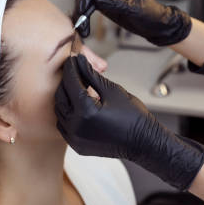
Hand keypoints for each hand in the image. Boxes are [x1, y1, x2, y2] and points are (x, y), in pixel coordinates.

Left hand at [54, 54, 203, 190]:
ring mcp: (75, 138)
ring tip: (76, 86)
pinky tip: (76, 104)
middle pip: (61, 97)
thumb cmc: (134, 117)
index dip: (71, 68)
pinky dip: (67, 113)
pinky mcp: (77, 145)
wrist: (144, 142)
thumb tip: (81, 61)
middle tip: (74, 70)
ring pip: (60, 111)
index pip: (71, 83)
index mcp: (86, 111)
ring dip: (65, 97)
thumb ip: (92, 76)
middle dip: (66, 81)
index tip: (72, 59)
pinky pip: (64, 125)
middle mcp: (76, 127)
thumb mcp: (113, 91)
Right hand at [73, 0, 191, 45]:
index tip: (85, 5)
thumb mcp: (134, 9)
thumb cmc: (151, 14)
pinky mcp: (105, 8)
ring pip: (87, 1)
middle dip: (81, 4)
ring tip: (81, 28)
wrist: (157, 26)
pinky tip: (83, 28)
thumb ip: (117, 3)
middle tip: (80, 19)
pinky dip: (85, 18)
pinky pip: (90, 10)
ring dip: (81, 13)